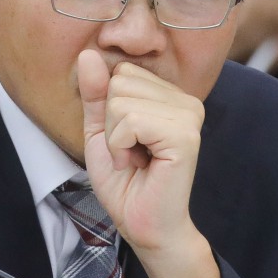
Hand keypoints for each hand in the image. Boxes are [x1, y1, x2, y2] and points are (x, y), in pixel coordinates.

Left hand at [78, 50, 220, 277]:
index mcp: (171, 97)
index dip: (109, 112)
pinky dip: (121, 146)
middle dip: (111, 124)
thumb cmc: (126, 183)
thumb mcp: (101, 132)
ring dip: (116, 138)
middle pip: (120, 83)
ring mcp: (189, 116)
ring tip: (135, 160)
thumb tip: (89, 53)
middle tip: (130, 153)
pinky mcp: (185, 135)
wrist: (143, 224)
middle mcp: (186, 101)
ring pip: (121, 101)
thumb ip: (96, 94)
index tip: (126, 142)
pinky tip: (139, 164)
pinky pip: (130, 121)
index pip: (121, 73)